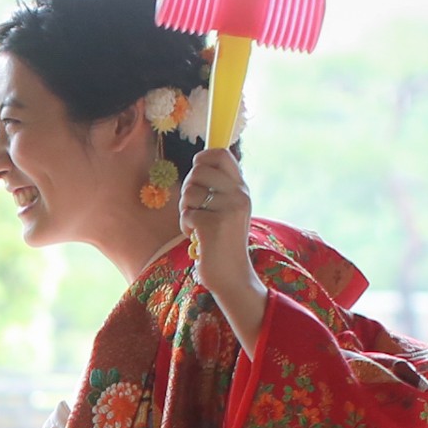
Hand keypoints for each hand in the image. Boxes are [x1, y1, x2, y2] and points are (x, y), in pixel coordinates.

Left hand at [179, 147, 268, 354]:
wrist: (232, 274)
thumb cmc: (223, 241)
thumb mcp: (227, 209)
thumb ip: (218, 188)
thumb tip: (199, 163)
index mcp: (242, 188)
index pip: (221, 154)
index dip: (202, 158)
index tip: (196, 171)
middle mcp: (239, 194)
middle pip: (198, 171)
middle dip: (187, 188)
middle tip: (193, 207)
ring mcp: (228, 208)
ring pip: (189, 192)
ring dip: (185, 209)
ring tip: (197, 224)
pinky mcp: (214, 224)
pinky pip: (186, 214)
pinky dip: (186, 226)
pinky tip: (197, 237)